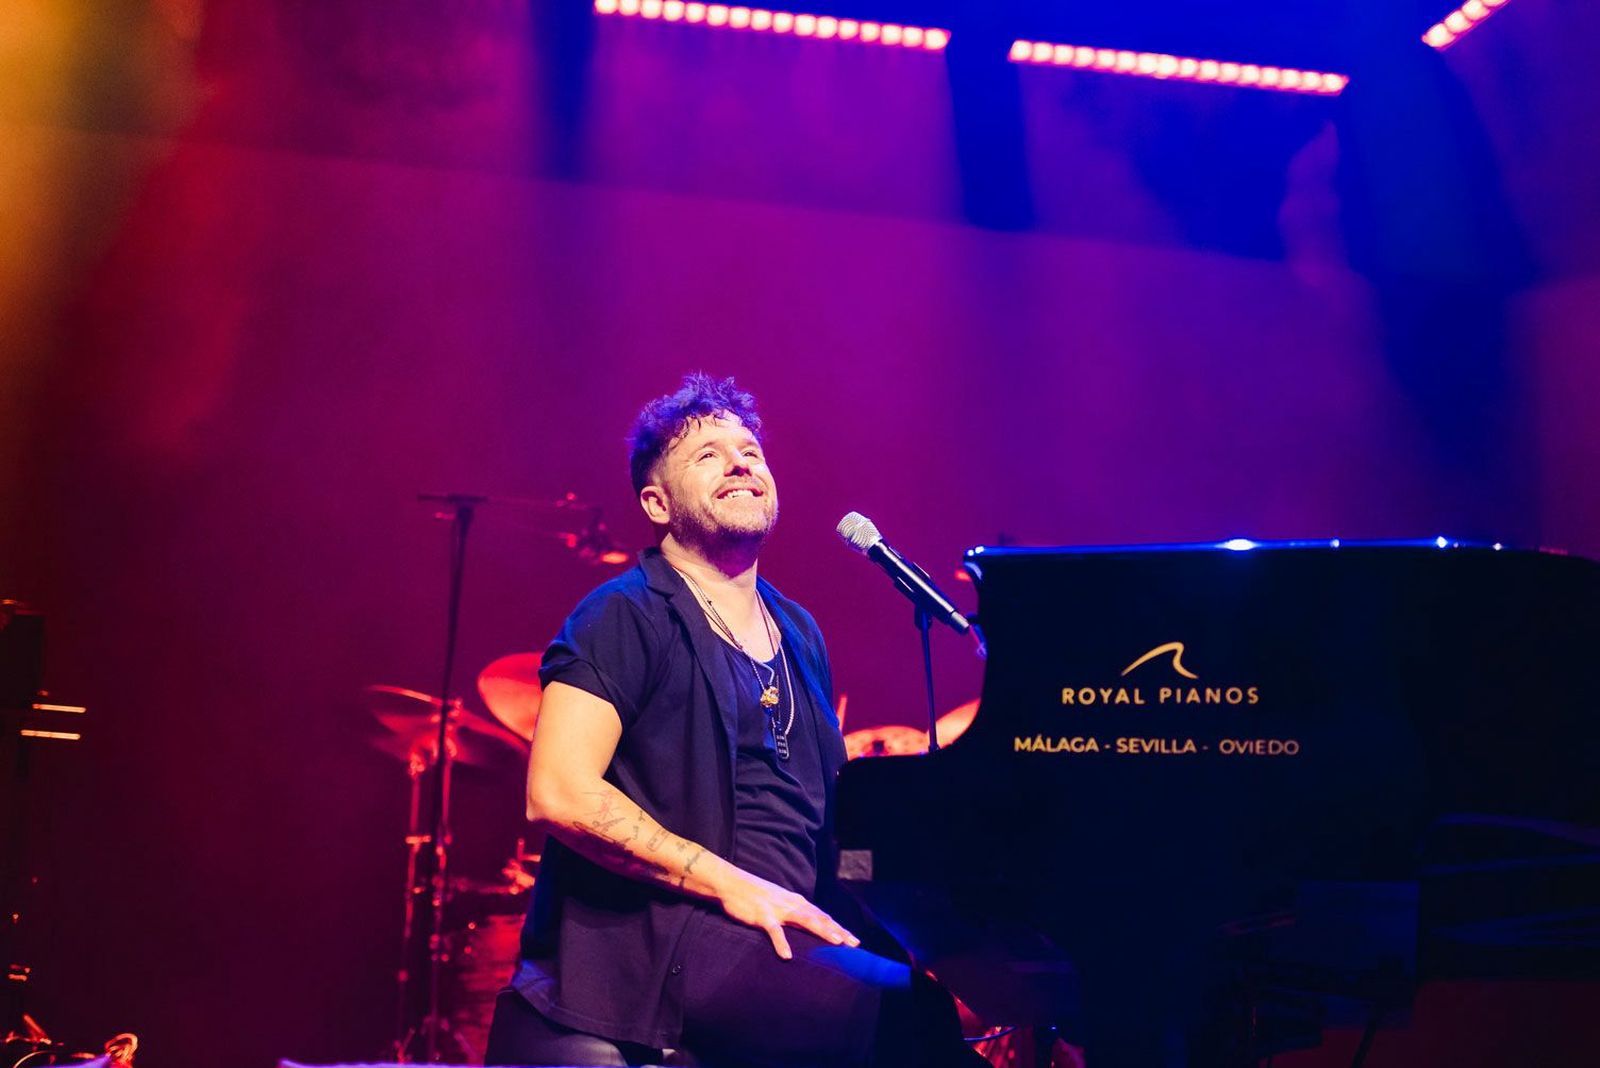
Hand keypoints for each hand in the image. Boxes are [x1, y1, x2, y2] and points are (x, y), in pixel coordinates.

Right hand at [715, 867, 859, 959]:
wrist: (732, 883)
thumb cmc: (755, 894)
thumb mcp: (779, 901)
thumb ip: (793, 912)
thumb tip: (807, 924)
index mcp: (796, 902)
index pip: (822, 916)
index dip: (838, 928)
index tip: (853, 941)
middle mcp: (791, 904)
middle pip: (819, 918)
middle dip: (838, 931)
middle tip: (854, 944)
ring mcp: (777, 909)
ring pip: (805, 920)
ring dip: (821, 931)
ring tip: (836, 943)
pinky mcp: (762, 915)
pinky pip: (774, 931)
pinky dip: (781, 943)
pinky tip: (787, 956)